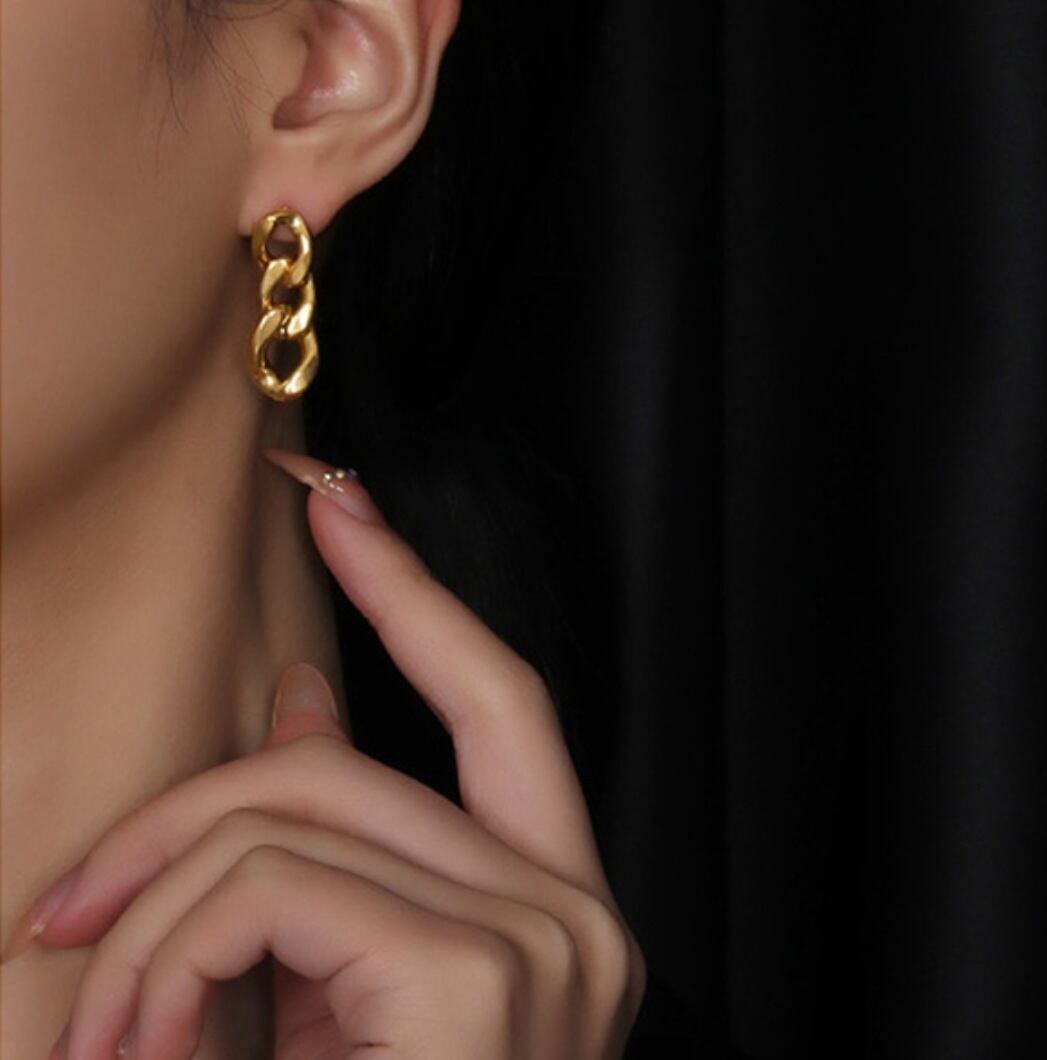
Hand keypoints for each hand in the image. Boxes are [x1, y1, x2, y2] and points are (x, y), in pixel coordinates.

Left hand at [17, 450, 645, 1058]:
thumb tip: (296, 703)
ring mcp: (541, 945)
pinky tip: (131, 1043)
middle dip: (185, 805)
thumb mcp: (337, 990)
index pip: (497, 694)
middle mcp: (573, 910)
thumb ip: (329, 848)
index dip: (412, 587)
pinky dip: (167, 949)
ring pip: (294, 812)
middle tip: (65, 901)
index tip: (338, 498)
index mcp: (551, 901)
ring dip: (153, 902)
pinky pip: (273, 887)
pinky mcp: (475, 986)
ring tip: (90, 1019)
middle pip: (342, 762)